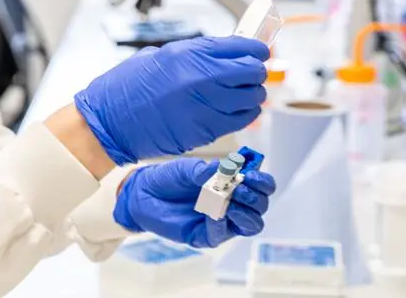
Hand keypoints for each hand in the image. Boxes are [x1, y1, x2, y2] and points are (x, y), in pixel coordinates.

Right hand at [74, 36, 268, 164]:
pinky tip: (237, 110)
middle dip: (254, 72)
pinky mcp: (205, 130)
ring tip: (242, 94)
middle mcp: (200, 77)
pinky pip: (241, 120)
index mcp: (188, 54)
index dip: (256, 49)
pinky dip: (245, 114)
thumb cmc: (125, 89)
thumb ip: (193, 56)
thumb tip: (223, 55)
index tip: (259, 52)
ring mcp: (205, 105)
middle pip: (251, 71)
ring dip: (251, 95)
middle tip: (250, 74)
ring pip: (252, 98)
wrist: (109, 122)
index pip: (241, 47)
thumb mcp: (158, 57)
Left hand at [113, 158, 275, 248]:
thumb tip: (231, 169)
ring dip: (245, 213)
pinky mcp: (207, 236)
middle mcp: (232, 204)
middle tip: (239, 187)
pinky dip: (222, 223)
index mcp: (232, 184)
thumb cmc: (169, 179)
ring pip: (251, 224)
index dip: (262, 182)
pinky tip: (213, 213)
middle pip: (261, 207)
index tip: (251, 175)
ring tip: (228, 201)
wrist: (143, 194)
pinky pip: (223, 234)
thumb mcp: (189, 169)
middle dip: (255, 197)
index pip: (262, 187)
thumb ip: (209, 170)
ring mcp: (222, 222)